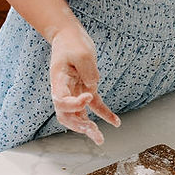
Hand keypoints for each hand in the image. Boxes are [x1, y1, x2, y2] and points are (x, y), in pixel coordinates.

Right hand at [47, 26, 119, 144]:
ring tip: (100, 138)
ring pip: (79, 115)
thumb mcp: (82, 53)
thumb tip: (93, 88)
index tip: (88, 95)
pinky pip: (95, 105)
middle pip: (66, 115)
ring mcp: (74, 91)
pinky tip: (116, 122)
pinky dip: (105, 114)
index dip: (74, 104)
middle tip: (93, 132)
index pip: (61, 100)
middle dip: (79, 126)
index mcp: (58, 81)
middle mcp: (64, 90)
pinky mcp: (86, 88)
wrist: (68, 36)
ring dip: (88, 127)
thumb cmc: (73, 43)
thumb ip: (88, 72)